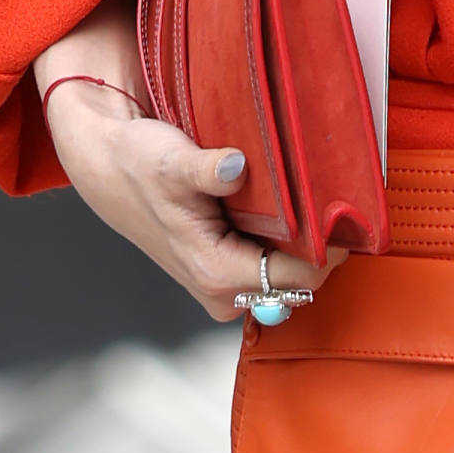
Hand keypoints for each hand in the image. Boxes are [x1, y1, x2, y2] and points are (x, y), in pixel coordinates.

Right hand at [33, 7, 324, 324]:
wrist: (105, 163)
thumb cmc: (137, 163)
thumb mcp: (172, 161)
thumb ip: (208, 169)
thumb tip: (236, 166)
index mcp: (216, 273)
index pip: (302, 277)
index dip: (332, 246)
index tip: (347, 211)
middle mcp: (222, 292)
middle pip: (301, 280)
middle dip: (320, 245)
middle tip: (331, 198)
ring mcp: (224, 286)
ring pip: (289, 274)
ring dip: (303, 243)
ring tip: (306, 199)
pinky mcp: (225, 272)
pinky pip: (274, 265)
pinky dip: (285, 240)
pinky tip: (282, 208)